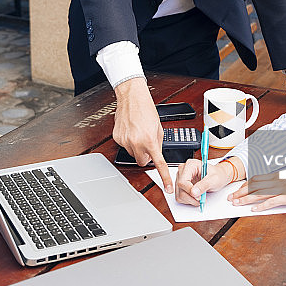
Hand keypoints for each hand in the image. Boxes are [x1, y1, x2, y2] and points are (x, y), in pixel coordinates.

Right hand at [112, 77, 172, 192]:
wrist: (132, 97)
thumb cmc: (146, 109)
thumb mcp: (158, 127)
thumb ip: (158, 143)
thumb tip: (156, 153)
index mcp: (150, 140)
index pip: (158, 164)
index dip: (164, 177)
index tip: (168, 188)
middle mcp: (136, 142)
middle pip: (142, 162)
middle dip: (146, 157)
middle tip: (148, 145)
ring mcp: (125, 141)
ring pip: (133, 154)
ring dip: (137, 147)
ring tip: (138, 132)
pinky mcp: (117, 138)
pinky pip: (125, 146)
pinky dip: (129, 141)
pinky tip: (131, 130)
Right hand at [175, 157, 245, 206]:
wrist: (219, 177)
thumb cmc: (217, 175)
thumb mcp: (214, 179)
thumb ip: (204, 185)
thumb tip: (194, 192)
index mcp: (190, 165)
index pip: (183, 181)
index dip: (189, 190)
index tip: (199, 196)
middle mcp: (183, 170)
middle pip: (180, 188)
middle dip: (191, 196)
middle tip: (201, 198)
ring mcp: (180, 178)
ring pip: (179, 195)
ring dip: (190, 200)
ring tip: (200, 197)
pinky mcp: (181, 186)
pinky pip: (180, 197)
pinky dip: (188, 200)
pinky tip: (195, 197)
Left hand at [228, 164, 285, 211]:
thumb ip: (281, 178)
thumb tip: (273, 182)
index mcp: (276, 175)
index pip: (256, 180)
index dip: (244, 185)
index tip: (236, 189)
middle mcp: (276, 181)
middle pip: (254, 186)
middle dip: (240, 192)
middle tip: (230, 198)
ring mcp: (281, 188)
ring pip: (258, 194)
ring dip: (246, 199)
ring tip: (236, 203)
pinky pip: (271, 202)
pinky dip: (261, 205)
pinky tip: (253, 209)